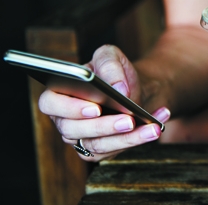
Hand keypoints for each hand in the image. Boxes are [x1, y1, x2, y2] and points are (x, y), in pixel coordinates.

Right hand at [38, 45, 170, 161]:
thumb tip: (118, 88)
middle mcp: (65, 120)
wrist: (133, 88)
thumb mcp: (111, 56)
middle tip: (128, 120)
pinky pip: (116, 150)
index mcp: (59, 93)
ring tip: (151, 128)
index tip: (96, 107)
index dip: (70, 107)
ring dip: (128, 138)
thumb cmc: (115, 72)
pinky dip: (139, 139)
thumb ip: (110, 65)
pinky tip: (156, 126)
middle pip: (75, 130)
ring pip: (98, 145)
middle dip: (104, 126)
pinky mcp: (99, 150)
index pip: (51, 104)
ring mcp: (80, 138)